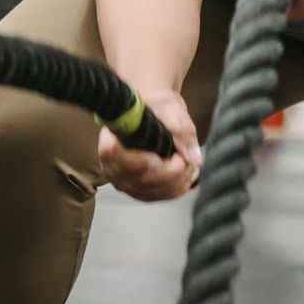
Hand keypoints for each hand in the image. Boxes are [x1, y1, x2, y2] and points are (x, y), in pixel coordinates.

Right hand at [97, 86, 202, 202]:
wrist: (154, 112)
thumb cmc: (155, 106)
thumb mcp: (169, 108)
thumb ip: (180, 129)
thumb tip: (192, 156)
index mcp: (111, 139)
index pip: (115, 156)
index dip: (142, 160)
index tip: (164, 156)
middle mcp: (112, 165)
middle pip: (140, 179)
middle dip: (171, 172)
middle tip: (186, 156)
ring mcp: (124, 181)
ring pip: (152, 191)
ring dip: (177, 181)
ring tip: (189, 164)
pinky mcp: (138, 190)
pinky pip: (159, 197)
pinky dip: (177, 189)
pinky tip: (186, 176)